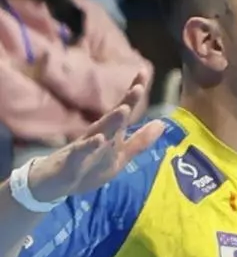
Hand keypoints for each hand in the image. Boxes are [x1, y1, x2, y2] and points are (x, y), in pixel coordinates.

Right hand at [16, 95, 170, 214]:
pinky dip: (89, 146)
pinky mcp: (71, 161)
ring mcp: (84, 147)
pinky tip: (99, 138)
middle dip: (126, 102)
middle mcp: (97, 135)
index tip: (144, 72)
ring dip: (111, 120)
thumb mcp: (120, 156)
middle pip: (113, 117)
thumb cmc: (88, 167)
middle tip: (139, 87)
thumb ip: (140, 141)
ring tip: (124, 108)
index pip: (123, 110)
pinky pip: (80, 152)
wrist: (54, 184)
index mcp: (110, 134)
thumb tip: (162, 123)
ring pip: (98, 131)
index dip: (133, 94)